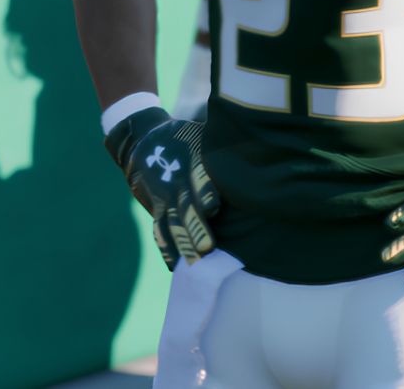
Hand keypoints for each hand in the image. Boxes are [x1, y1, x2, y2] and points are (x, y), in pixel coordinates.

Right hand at [104, 107, 218, 269]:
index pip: (199, 180)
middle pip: (187, 209)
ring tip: (194, 263)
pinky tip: (176, 266)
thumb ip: (224, 146)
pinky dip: (167, 248)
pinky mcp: (156, 208)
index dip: (206, 193)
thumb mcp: (203, 136)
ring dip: (183, 244)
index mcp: (191, 165)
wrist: (143, 140)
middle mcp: (177, 184)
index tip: (215, 207)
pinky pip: (160, 231)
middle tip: (207, 247)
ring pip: (173, 225)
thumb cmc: (185, 138)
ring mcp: (164, 198)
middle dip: (196, 228)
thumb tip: (259, 144)